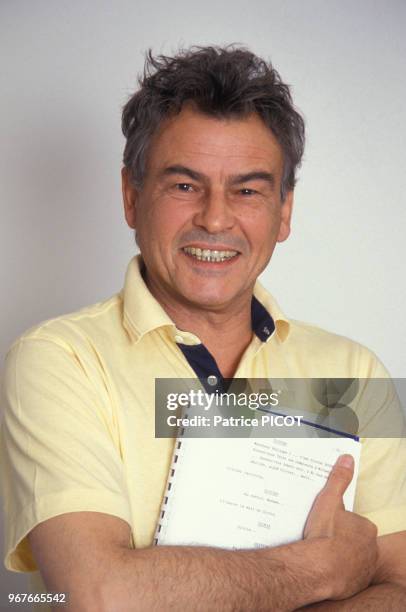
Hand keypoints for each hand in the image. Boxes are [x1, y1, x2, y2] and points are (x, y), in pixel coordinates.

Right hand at [304, 454, 377, 600]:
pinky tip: (324, 568)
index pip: (355, 522)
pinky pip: (348, 576)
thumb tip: (347, 459)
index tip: (327, 525)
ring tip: (321, 553)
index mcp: (366, 528)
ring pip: (352, 558)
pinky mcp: (356, 584)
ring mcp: (364, 568)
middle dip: (341, 539)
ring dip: (340, 556)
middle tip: (322, 538)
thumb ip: (339, 479)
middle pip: (355, 541)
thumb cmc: (324, 535)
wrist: (318, 568)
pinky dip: (338, 573)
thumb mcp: (328, 500)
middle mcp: (371, 549)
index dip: (339, 522)